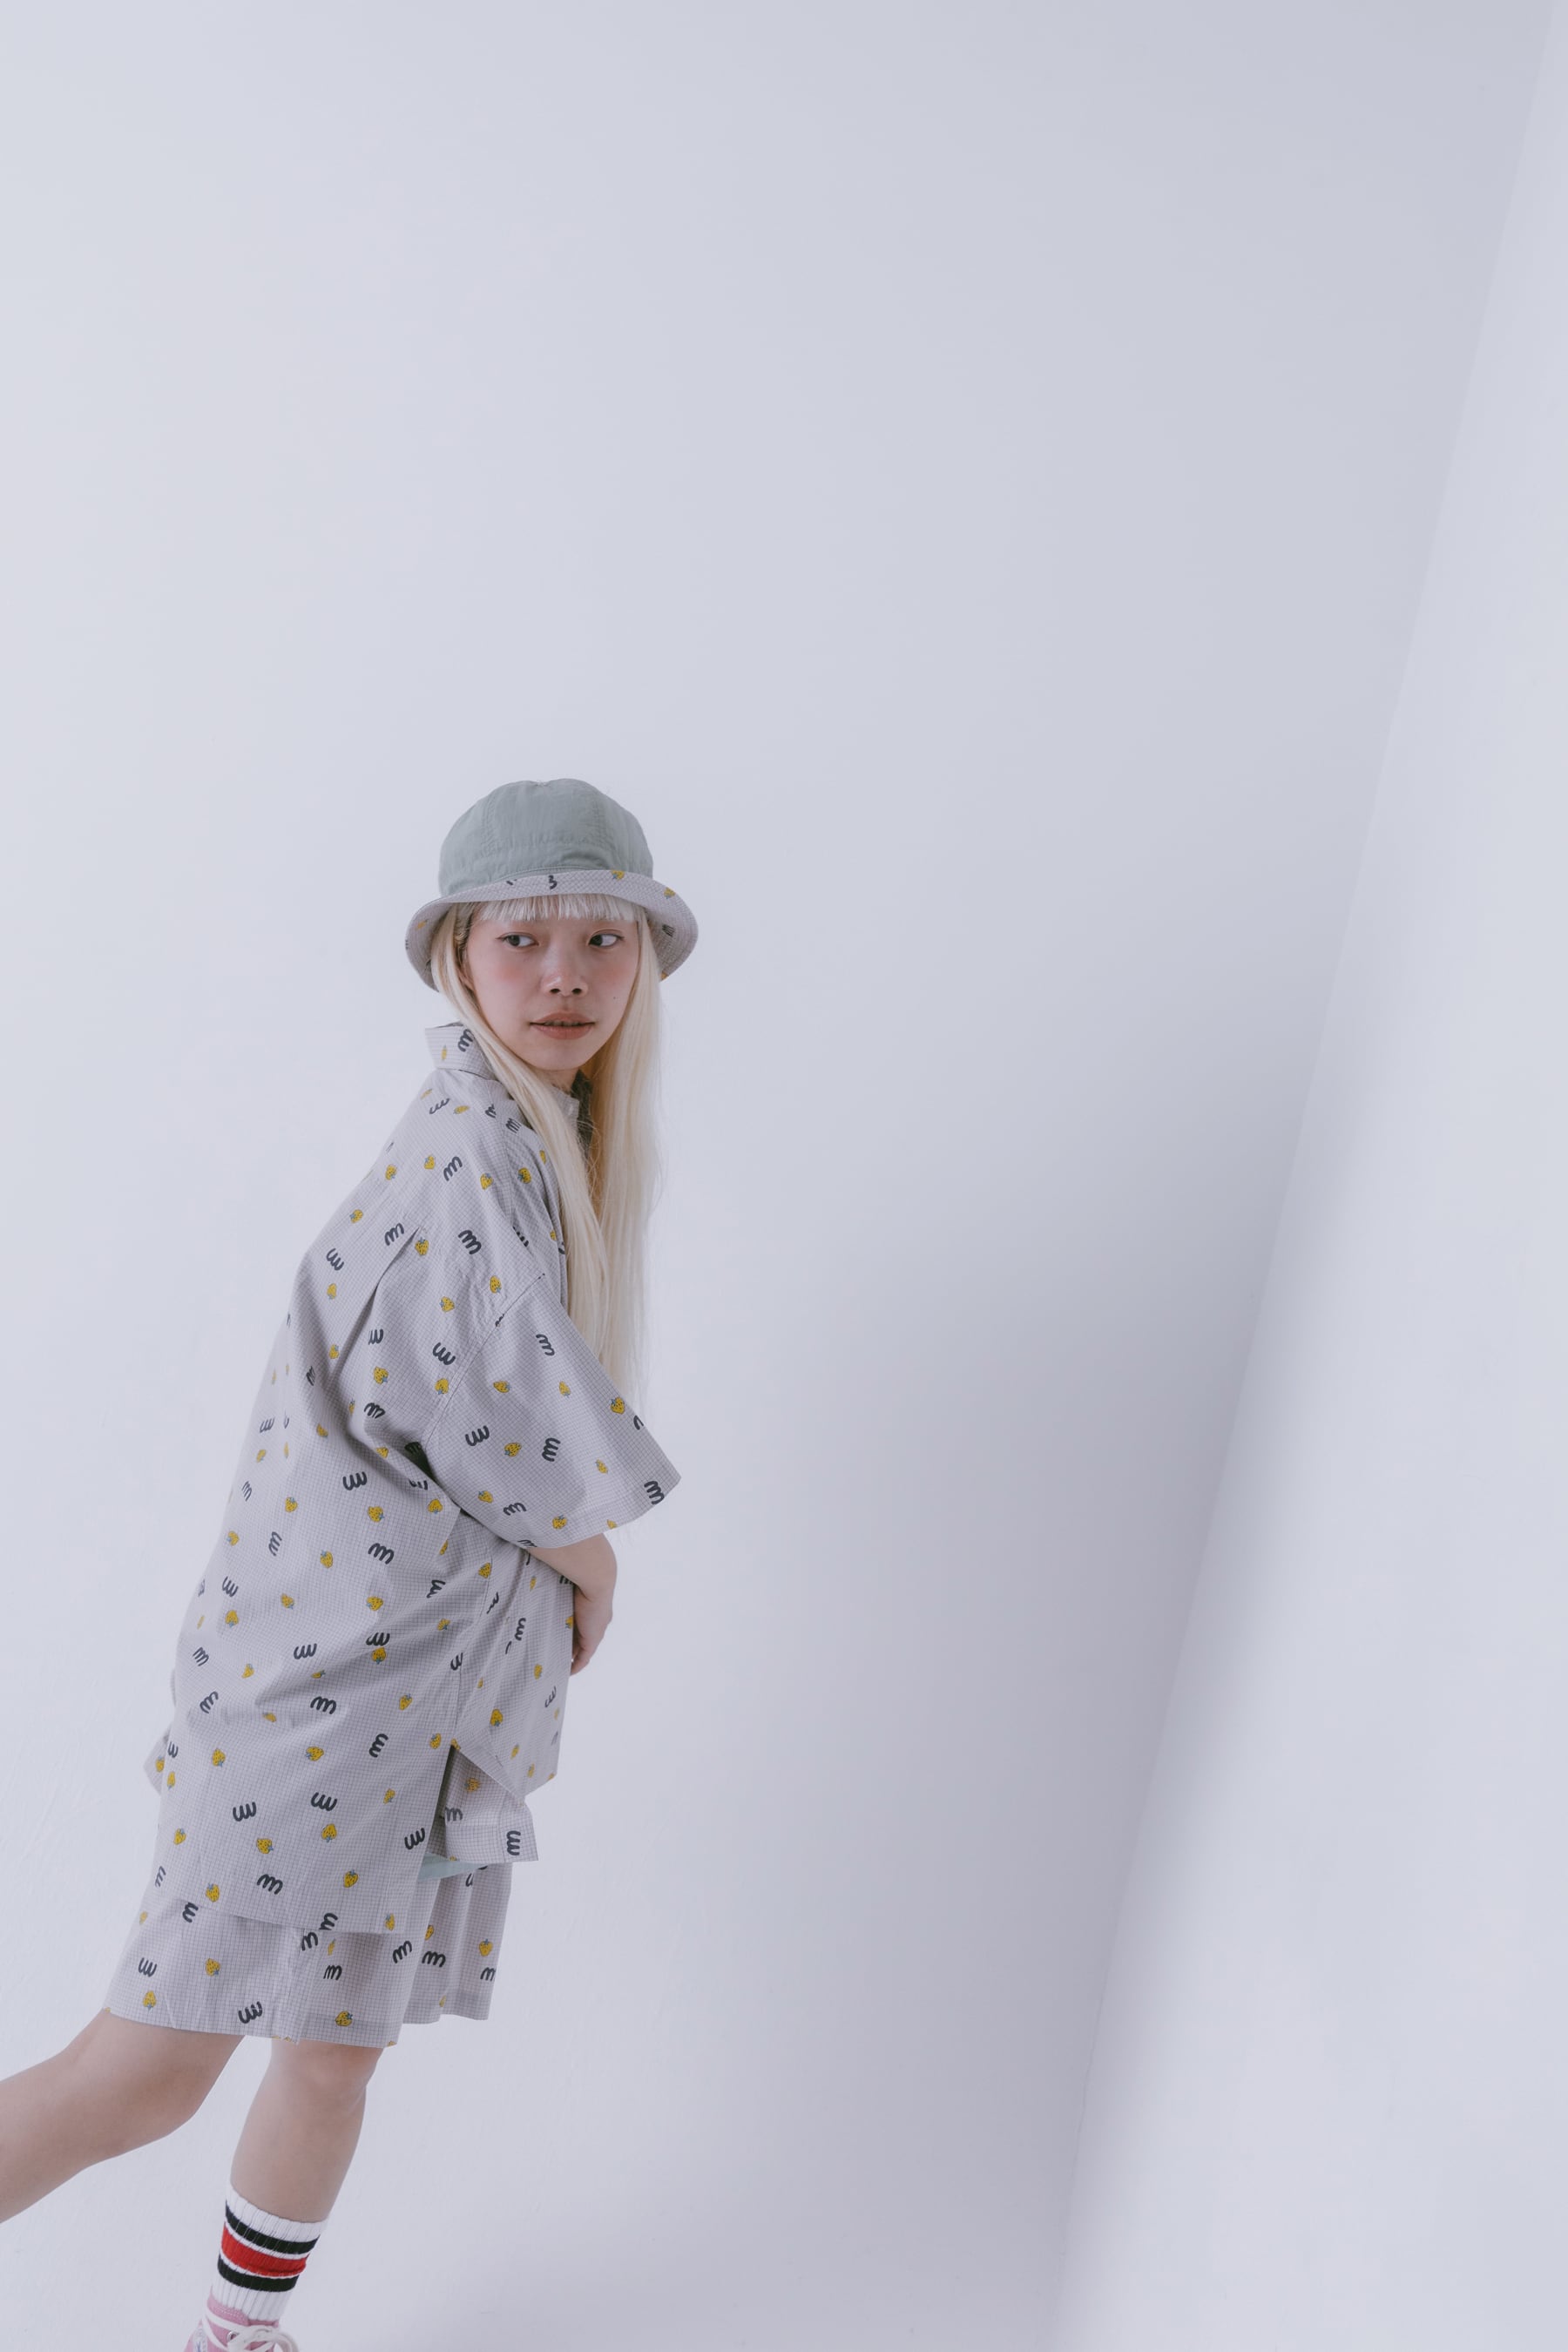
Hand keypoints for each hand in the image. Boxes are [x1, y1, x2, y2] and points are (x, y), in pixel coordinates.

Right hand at [526, 1533, 617, 1673]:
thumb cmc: (577, 1566)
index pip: (574, 1617)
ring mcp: (593, 1628)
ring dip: (568, 1654)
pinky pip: (584, 1658)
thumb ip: (550, 1564)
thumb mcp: (560, 1568)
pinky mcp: (592, 1639)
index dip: (563, 1626)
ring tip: (552, 1661)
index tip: (549, 1632)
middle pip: (577, 1634)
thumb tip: (530, 1550)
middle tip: (547, 1649)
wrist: (595, 1574)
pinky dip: (576, 1665)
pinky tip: (566, 1672)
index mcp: (586, 1600)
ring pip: (578, 1646)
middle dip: (564, 1642)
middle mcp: (591, 1616)